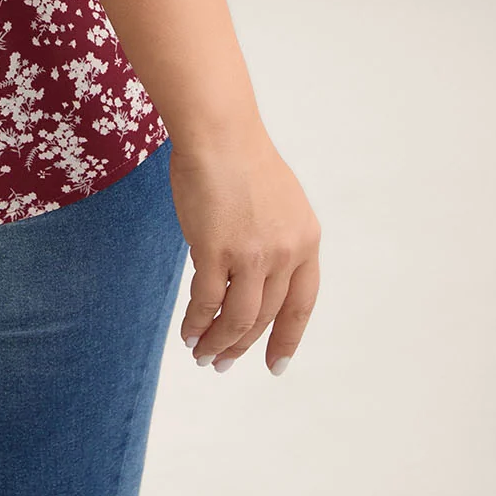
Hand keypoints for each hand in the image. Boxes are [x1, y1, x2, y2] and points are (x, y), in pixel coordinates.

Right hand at [168, 125, 319, 375]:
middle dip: (243, 346)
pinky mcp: (217, 251)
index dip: (287, 338)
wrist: (218, 131)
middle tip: (222, 362)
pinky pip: (208, 302)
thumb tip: (251, 276)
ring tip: (203, 354)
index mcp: (307, 240)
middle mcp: (286, 253)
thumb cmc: (238, 157)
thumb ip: (274, 239)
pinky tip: (188, 332)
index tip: (276, 365)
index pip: (302, 305)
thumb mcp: (278, 203)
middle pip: (266, 316)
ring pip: (238, 319)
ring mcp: (253, 254)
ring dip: (219, 342)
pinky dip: (197, 323)